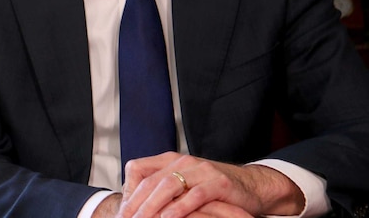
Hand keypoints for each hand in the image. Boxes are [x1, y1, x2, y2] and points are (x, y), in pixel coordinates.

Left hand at [115, 152, 304, 217]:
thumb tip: (135, 205)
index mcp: (170, 160)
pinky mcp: (218, 182)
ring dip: (153, 206)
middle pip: (150, 181)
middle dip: (136, 203)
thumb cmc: (214, 190)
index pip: (138, 170)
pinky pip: (195, 194)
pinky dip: (180, 207)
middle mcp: (183, 162)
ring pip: (169, 186)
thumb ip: (162, 190)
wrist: (251, 186)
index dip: (127, 192)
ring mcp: (201, 170)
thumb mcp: (184, 186)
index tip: (121, 213)